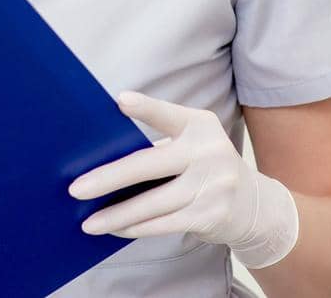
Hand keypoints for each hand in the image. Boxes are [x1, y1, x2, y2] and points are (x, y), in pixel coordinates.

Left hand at [67, 90, 299, 268]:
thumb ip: (159, 144)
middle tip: (76, 189)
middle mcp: (208, 152)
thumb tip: (102, 161)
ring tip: (88, 222)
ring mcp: (212, 185)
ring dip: (116, 215)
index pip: (168, 115)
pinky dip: (135, 227)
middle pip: (149, 165)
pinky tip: (114, 229)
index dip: (145, 108)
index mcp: (200, 125)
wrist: (254, 204)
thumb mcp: (193, 144)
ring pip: (153, 203)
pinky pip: (163, 223)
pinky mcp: (210, 215)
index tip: (119, 101)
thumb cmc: (204, 167)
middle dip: (109, 179)